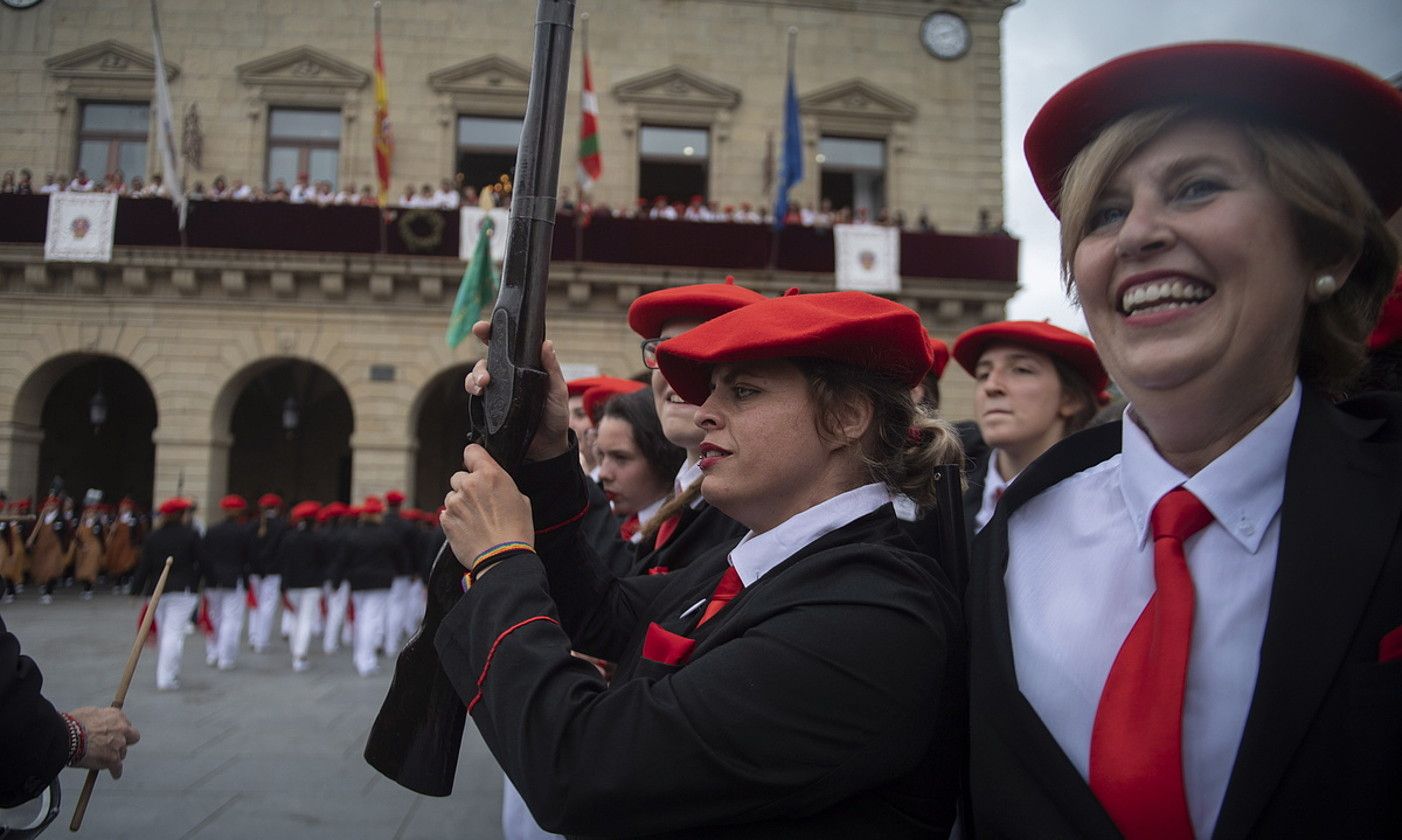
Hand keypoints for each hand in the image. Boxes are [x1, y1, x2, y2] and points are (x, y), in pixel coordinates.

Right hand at [66, 706, 139, 778]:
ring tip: (106, 758)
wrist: (67, 736)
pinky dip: (115, 771)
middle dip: (125, 741)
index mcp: (115, 716)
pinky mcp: (112, 759)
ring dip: (116, 755)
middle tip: (116, 745)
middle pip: (132, 737)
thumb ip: (98, 718)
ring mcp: (118, 744)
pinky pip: (117, 768)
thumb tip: (96, 722)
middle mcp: (121, 729)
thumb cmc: (73, 724)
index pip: (124, 723)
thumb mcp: (89, 713)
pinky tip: (114, 773)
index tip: (113, 733)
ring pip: (123, 752)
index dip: (118, 730)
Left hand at [442, 444, 535, 567]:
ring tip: (476, 519)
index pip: (471, 450)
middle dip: (467, 486)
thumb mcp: (521, 499)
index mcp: (490, 475)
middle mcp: (469, 485)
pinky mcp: (446, 520)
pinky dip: (455, 519)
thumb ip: (502, 485)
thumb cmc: (516, 531)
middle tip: (480, 502)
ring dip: (460, 504)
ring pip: (452, 496)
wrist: (503, 558)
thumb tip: (495, 485)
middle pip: (459, 476)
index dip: (473, 458)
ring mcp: (455, 502)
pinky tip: (469, 529)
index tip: (475, 464)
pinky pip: (447, 513)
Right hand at [465, 320, 570, 461]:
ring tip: (482, 386)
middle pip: (486, 361)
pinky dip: (473, 393)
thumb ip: (551, 369)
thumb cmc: (555, 415)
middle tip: (485, 376)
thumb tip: (546, 343)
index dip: (492, 333)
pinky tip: (478, 395)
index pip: (506, 345)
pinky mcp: (489, 410)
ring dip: (473, 378)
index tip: (482, 328)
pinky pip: (475, 398)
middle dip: (479, 363)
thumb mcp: (557, 391)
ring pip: (476, 378)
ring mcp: (497, 393)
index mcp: (523, 366)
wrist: (548, 447)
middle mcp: (507, 376)